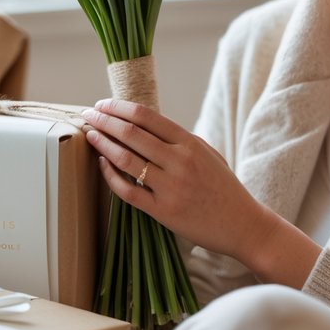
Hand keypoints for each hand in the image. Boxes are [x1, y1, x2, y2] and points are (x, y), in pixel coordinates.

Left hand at [81, 99, 320, 286]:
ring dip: (103, 144)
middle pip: (131, 133)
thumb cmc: (222, 187)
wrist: (242, 224)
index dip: (119, 107)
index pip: (146, 116)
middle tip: (87, 115)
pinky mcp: (163, 211)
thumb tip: (143, 124)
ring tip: (90, 135)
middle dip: (104, 121)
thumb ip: (178, 139)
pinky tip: (102, 164)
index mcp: (190, 143)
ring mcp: (171, 187)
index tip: (102, 104)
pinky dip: (111, 175)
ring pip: (126, 159)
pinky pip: (128, 191)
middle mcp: (179, 161)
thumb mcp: (206, 153)